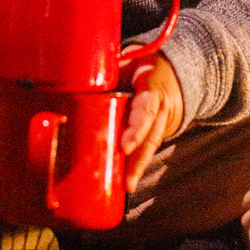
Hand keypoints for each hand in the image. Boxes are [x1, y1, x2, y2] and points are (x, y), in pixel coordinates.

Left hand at [121, 55, 183, 192]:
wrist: (174, 69)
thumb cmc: (142, 65)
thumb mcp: (128, 62)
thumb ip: (108, 73)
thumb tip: (74, 83)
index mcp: (152, 88)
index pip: (146, 110)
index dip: (137, 130)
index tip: (125, 147)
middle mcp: (161, 109)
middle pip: (151, 138)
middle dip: (138, 162)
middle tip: (127, 183)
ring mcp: (162, 122)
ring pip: (151, 146)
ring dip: (138, 168)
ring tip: (127, 186)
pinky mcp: (158, 131)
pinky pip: (148, 148)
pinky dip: (138, 163)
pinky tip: (127, 179)